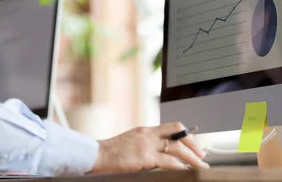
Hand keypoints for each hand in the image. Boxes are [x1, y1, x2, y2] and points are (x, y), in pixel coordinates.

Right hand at [89, 122, 208, 173]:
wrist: (97, 154)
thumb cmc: (111, 152)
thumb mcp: (131, 143)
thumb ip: (146, 145)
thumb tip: (162, 155)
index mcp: (145, 130)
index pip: (171, 127)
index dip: (186, 136)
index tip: (194, 146)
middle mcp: (148, 134)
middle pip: (178, 134)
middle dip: (194, 145)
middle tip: (202, 156)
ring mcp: (147, 145)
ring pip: (177, 148)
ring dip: (193, 158)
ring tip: (201, 167)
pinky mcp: (145, 156)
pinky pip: (169, 161)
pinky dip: (180, 166)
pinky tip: (186, 171)